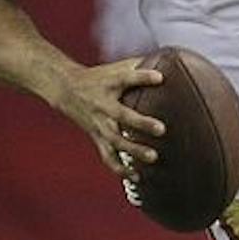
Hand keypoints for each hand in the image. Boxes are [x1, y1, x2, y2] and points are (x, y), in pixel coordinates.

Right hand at [50, 57, 167, 175]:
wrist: (66, 89)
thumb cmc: (101, 77)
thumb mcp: (117, 67)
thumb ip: (141, 65)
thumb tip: (172, 62)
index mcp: (110, 84)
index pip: (126, 78)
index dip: (143, 77)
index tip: (160, 78)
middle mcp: (103, 105)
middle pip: (121, 115)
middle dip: (141, 123)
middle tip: (162, 129)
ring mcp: (99, 124)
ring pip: (115, 141)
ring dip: (133, 150)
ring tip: (153, 157)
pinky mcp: (97, 137)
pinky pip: (108, 157)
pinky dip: (121, 169)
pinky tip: (138, 178)